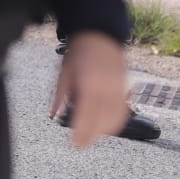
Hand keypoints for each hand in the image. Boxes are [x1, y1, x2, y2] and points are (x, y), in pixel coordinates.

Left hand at [51, 31, 129, 147]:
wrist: (99, 35)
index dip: (81, 133)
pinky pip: (123, 111)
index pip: (86, 116)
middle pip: (102, 121)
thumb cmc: (79, 53)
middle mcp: (107, 87)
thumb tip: (54, 116)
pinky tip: (105, 124)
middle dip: (91, 135)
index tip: (74, 143)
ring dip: (103, 129)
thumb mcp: (64, 74)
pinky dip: (115, 121)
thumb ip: (60, 97)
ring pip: (115, 118)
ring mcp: (118, 88)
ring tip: (91, 132)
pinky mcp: (125, 87)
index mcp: (89, 83)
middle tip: (80, 142)